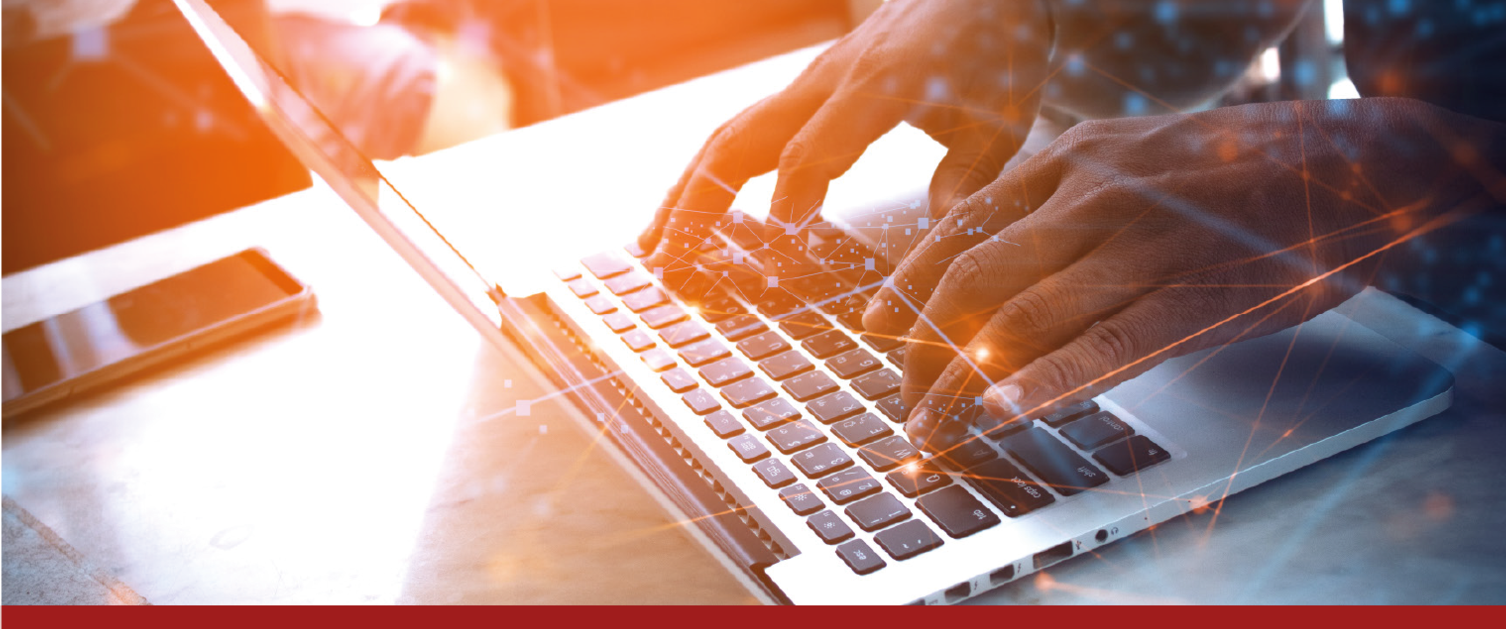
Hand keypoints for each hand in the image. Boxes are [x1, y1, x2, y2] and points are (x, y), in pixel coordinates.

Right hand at [638, 0, 1051, 282]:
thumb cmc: (996, 54)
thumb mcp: (1004, 121)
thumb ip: (970, 181)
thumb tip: (943, 241)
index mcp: (884, 84)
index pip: (821, 141)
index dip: (797, 184)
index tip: (780, 232)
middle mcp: (830, 81)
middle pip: (745, 138)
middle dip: (699, 198)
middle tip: (668, 259)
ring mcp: (808, 84)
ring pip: (728, 135)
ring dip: (685, 190)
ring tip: (651, 248)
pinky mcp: (802, 92)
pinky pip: (741, 131)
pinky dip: (705, 174)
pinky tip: (685, 213)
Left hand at [862, 98, 1489, 449]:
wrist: (1361, 161)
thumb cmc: (1238, 173)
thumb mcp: (1133, 161)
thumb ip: (1064, 205)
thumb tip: (993, 264)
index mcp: (1071, 160)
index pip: (957, 228)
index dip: (903, 286)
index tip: (873, 329)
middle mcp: (1092, 193)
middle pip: (970, 281)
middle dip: (919, 353)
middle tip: (903, 403)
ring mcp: (1142, 241)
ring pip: (1019, 319)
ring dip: (959, 385)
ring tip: (932, 431)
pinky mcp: (1196, 292)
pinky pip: (1105, 344)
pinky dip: (1045, 383)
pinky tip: (1003, 413)